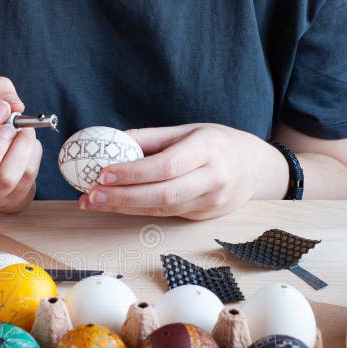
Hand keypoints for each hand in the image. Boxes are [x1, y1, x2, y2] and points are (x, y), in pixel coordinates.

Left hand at [78, 124, 287, 219]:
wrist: (255, 168)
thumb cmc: (217, 143)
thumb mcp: (187, 130)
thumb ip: (151, 138)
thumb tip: (112, 142)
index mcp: (209, 149)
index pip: (167, 166)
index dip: (133, 172)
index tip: (103, 173)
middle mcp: (214, 179)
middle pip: (163, 195)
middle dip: (122, 197)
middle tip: (91, 196)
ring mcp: (211, 203)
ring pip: (162, 210)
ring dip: (123, 208)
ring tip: (93, 202)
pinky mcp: (204, 217)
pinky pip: (166, 215)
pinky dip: (138, 211)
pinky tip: (116, 205)